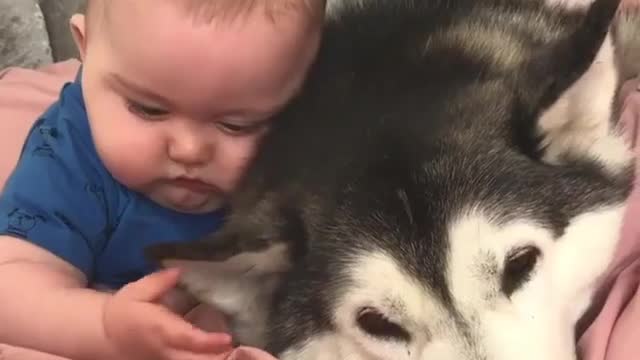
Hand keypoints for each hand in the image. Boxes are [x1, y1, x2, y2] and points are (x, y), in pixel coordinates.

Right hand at [103, 268, 232, 359]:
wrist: (105, 335)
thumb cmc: (124, 310)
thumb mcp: (137, 291)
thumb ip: (159, 281)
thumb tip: (179, 271)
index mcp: (160, 329)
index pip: (188, 338)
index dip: (209, 341)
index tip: (228, 338)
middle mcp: (165, 349)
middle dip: (217, 357)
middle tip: (240, 348)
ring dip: (213, 359)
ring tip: (234, 352)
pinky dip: (204, 359)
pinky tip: (220, 354)